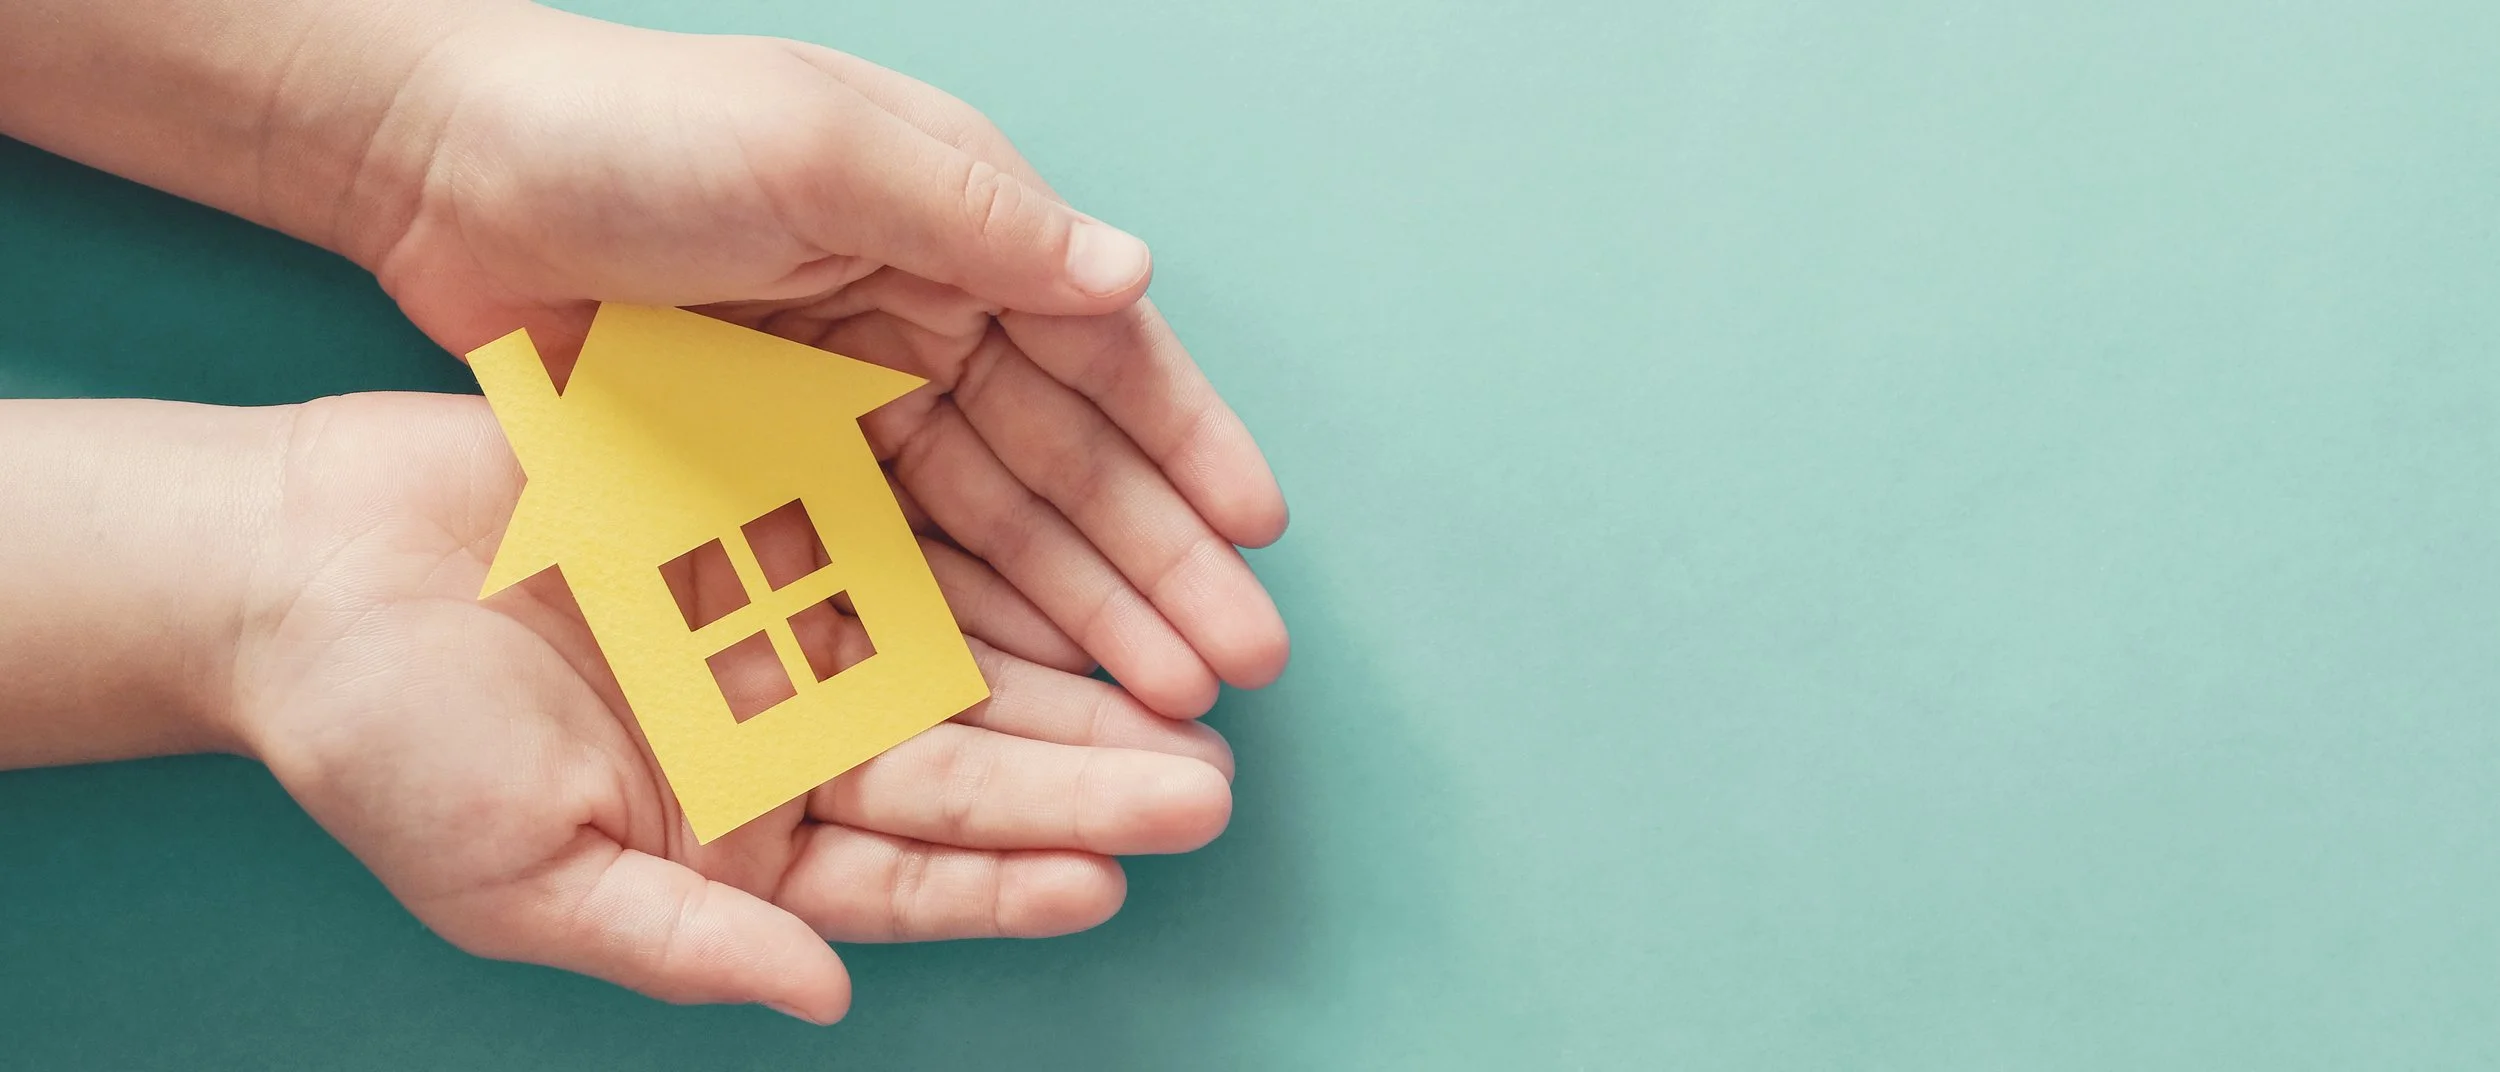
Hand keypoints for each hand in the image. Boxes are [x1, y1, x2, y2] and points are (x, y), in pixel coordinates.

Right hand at [233, 393, 1236, 1021]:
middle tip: (1208, 784)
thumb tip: (823, 996)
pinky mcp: (774, 520)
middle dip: (1086, 783)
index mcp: (735, 845)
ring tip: (1189, 686)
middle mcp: (784, 744)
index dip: (1006, 885)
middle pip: (962, 774)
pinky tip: (1081, 573)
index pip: (904, 881)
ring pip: (960, 664)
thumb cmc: (385, 743)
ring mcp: (786, 630)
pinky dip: (990, 561)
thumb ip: (679, 942)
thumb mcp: (518, 877)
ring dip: (1070, 677)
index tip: (1112, 883)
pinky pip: (907, 543)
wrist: (302, 564)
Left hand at [359, 5, 1287, 715]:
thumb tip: (1134, 273)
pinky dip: (963, 623)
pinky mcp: (775, 465)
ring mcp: (850, 400)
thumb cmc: (633, 130)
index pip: (1102, 354)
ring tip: (1161, 703)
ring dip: (1081, 613)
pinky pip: (891, 559)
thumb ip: (977, 220)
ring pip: (995, 527)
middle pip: (1068, 462)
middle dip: (1156, 564)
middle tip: (1234, 667)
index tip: (1257, 536)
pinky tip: (1026, 690)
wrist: (440, 170)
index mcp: (957, 228)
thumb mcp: (818, 147)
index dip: (1185, 447)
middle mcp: (927, 316)